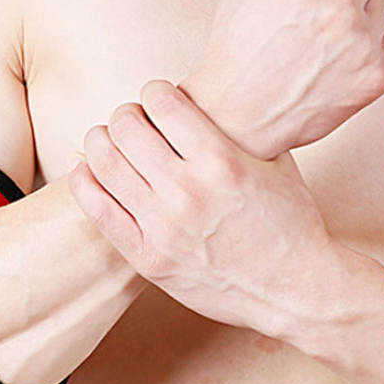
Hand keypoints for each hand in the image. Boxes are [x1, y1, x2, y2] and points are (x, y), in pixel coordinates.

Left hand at [70, 80, 341, 339]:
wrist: (297, 291)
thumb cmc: (292, 223)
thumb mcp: (278, 164)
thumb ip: (243, 129)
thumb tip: (213, 93)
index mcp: (222, 162)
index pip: (161, 101)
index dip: (155, 92)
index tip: (159, 100)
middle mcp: (189, 192)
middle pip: (126, 126)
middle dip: (127, 114)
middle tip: (133, 121)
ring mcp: (166, 229)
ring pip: (104, 163)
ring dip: (101, 142)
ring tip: (110, 142)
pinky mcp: (150, 260)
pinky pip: (99, 212)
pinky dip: (86, 182)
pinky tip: (87, 170)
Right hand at [181, 0, 383, 159]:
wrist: (240, 119)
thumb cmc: (237, 55)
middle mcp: (340, 10)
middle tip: (312, 19)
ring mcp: (363, 45)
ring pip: (381, 3)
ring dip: (359, 14)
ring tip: (328, 40)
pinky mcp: (378, 76)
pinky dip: (376, 42)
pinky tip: (347, 55)